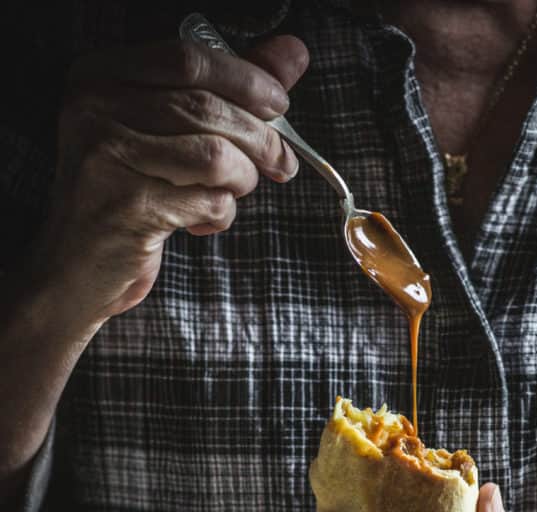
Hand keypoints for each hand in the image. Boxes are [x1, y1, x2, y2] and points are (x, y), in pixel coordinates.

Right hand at [28, 35, 308, 329]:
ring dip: (242, 179)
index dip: (246, 79)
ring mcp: (107, 158)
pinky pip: (207, 202)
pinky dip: (222, 214)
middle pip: (207, 108)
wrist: (77, 266)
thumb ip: (228, 90)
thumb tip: (292, 54)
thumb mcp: (169, 133)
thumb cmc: (132, 194)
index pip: (188, 60)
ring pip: (214, 156)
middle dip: (261, 138)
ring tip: (234, 192)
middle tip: (282, 162)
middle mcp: (95, 109)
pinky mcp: (128, 208)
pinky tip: (205, 222)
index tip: (280, 103)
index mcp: (101, 77)